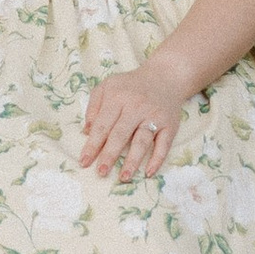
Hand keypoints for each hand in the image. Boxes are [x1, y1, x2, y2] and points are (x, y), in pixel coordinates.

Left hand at [79, 59, 189, 183]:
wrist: (165, 76)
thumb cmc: (131, 85)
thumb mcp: (108, 86)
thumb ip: (94, 106)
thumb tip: (86, 131)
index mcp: (118, 97)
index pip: (102, 125)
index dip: (92, 144)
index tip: (84, 162)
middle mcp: (136, 107)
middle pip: (120, 134)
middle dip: (109, 155)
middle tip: (101, 173)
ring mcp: (154, 116)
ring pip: (142, 141)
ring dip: (132, 161)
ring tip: (123, 177)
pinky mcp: (170, 124)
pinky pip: (164, 144)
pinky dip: (157, 159)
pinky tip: (148, 172)